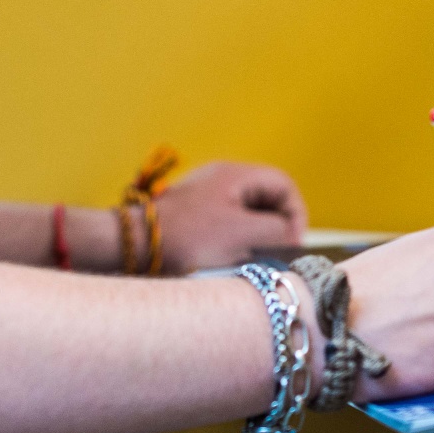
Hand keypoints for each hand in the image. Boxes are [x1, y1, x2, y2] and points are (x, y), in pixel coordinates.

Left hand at [152, 160, 308, 272]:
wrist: (137, 244)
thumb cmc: (191, 237)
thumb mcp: (241, 233)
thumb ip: (276, 230)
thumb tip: (292, 234)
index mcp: (235, 174)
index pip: (283, 184)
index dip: (296, 213)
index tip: (292, 242)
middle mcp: (222, 178)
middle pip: (267, 197)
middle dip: (278, 225)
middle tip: (279, 252)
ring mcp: (208, 195)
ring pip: (250, 212)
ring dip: (259, 234)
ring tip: (257, 258)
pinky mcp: (197, 214)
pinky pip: (230, 222)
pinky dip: (240, 239)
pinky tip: (234, 258)